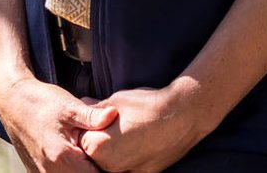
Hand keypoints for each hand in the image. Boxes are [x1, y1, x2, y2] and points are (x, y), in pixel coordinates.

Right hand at [0, 75, 116, 172]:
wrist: (13, 103)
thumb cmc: (42, 102)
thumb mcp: (69, 106)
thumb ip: (92, 116)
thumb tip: (113, 115)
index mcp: (62, 158)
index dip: (110, 169)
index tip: (121, 161)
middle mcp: (50, 172)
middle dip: (97, 169)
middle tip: (110, 158)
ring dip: (84, 169)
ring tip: (94, 156)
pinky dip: (71, 170)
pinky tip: (80, 157)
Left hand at [81, 81, 212, 172]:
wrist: (183, 114)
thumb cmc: (148, 105)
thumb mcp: (116, 101)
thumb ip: (95, 109)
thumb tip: (83, 104)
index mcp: (97, 146)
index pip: (82, 138)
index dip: (92, 126)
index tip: (104, 117)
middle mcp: (109, 166)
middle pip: (96, 154)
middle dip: (103, 140)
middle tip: (120, 124)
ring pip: (113, 164)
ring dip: (117, 152)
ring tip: (132, 132)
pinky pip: (130, 168)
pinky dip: (132, 159)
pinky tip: (142, 142)